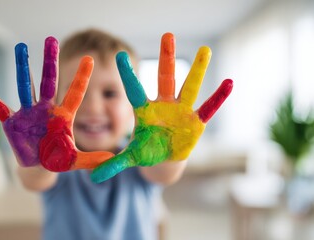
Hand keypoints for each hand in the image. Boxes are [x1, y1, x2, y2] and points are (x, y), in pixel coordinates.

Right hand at [0, 37, 112, 169]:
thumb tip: (112, 161)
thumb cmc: (57, 158)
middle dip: (50, 62)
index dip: (81, 77)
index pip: (75, 93)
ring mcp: (28, 113)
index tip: (89, 59)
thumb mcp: (74, 160)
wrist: (38, 165)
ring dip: (22, 68)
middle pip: (48, 82)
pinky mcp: (12, 122)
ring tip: (20, 47)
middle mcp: (46, 109)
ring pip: (25, 87)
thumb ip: (91, 160)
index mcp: (63, 115)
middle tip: (51, 40)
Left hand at [91, 33, 232, 182]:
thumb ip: (114, 164)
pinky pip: (209, 108)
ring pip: (189, 87)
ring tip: (205, 50)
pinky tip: (229, 82)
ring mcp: (181, 111)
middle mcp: (163, 105)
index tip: (120, 56)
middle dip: (167, 58)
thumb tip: (93, 177)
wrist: (165, 158)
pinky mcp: (196, 121)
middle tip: (167, 35)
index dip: (128, 75)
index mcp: (145, 111)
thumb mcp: (131, 157)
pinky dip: (218, 98)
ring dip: (198, 70)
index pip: (134, 90)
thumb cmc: (147, 151)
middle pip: (165, 78)